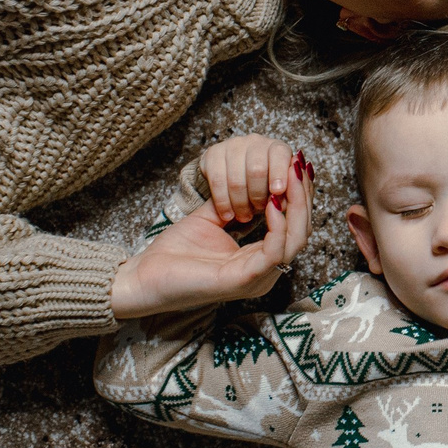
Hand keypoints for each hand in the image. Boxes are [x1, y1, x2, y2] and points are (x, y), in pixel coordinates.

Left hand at [109, 145, 314, 320]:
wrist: (144, 278)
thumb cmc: (173, 254)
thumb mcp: (209, 220)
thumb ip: (233, 203)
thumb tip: (250, 178)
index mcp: (258, 262)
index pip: (293, 228)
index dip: (298, 196)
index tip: (297, 166)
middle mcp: (264, 273)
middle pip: (301, 233)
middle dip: (303, 196)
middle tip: (299, 166)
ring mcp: (257, 279)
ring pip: (295, 242)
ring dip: (296, 206)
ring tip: (290, 177)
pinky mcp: (244, 281)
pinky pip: (274, 252)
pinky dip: (278, 225)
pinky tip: (271, 202)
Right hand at [192, 134, 307, 226]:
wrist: (234, 180)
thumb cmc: (264, 186)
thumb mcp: (281, 189)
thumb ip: (289, 193)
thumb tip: (288, 202)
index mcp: (277, 148)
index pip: (280, 154)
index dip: (279, 173)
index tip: (278, 191)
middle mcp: (255, 142)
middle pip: (257, 169)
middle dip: (258, 196)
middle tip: (259, 210)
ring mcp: (233, 145)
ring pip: (236, 179)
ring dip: (241, 203)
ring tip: (244, 216)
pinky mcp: (213, 153)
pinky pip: (216, 181)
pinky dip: (223, 202)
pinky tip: (228, 214)